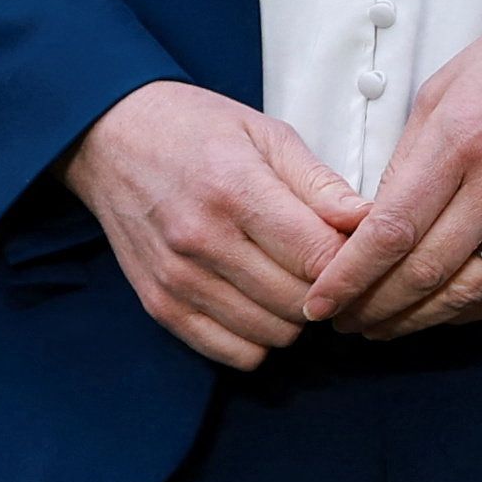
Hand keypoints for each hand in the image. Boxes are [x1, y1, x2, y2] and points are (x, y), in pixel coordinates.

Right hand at [64, 81, 364, 367]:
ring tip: (293, 281)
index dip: (353, 261)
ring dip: (295, 316)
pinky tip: (261, 304)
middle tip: (328, 267)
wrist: (110, 138)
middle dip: (328, 289)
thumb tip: (370, 221)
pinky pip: (229, 351)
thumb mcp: (268, 135)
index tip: (359, 250)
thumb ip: (321, 184)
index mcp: (236, 190)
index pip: (317, 256)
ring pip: (270, 333)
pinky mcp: (157, 303)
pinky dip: (257, 338)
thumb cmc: (197, 130)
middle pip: (298, 301)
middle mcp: (201, 240)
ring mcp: (176, 278)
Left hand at [304, 0, 481, 338]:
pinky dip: (469, 311)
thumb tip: (374, 224)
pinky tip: (440, 313)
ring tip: (382, 327)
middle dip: (372, 306)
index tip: (318, 302)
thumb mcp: (443, 89)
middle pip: (424, 271)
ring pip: (467, 290)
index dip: (349, 276)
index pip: (391, 230)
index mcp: (461, 139)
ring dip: (416, 320)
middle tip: (341, 321)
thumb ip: (407, 159)